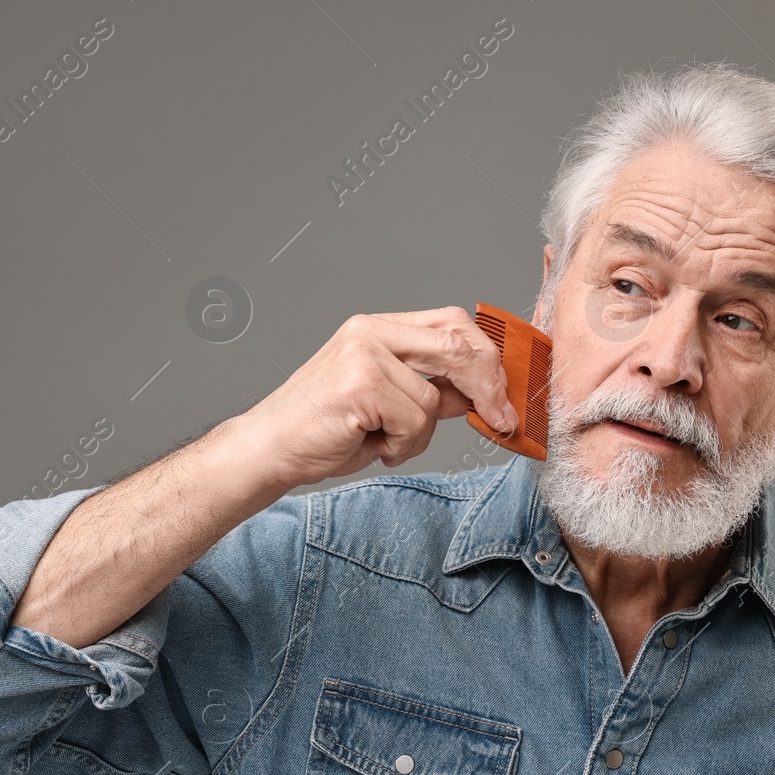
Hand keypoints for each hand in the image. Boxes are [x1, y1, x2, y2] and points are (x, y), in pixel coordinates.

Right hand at [232, 306, 518, 488]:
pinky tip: (372, 446)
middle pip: (458, 343)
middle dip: (489, 386)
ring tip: (385, 443)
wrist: (269, 450)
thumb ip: (429, 389)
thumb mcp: (387, 404)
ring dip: (419, 435)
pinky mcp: (361, 384)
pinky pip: (415, 421)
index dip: (488, 359)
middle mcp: (371, 331)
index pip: (453, 324)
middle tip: (502, 420)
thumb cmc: (324, 430)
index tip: (506, 396)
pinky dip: (401, 446)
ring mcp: (364, 354)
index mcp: (377, 328)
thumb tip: (481, 394)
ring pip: (435, 398)